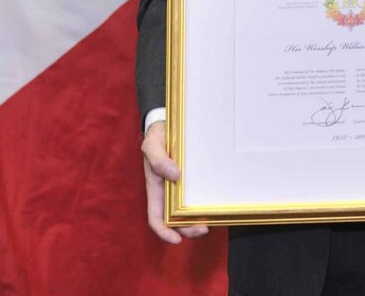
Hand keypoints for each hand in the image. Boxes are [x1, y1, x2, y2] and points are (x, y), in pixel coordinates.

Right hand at [141, 120, 209, 242]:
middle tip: (204, 228)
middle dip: (187, 229)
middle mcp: (167, 192)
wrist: (166, 125)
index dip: (164, 232)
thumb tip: (174, 176)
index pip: (155, 218)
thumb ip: (159, 160)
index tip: (177, 240)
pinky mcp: (190, 180)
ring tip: (210, 222)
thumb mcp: (152, 146)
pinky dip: (201, 205)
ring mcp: (178, 187)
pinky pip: (195, 196)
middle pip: (174, 220)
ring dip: (196, 221)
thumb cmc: (157, 137)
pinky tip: (212, 205)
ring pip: (186, 212)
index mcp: (156, 189)